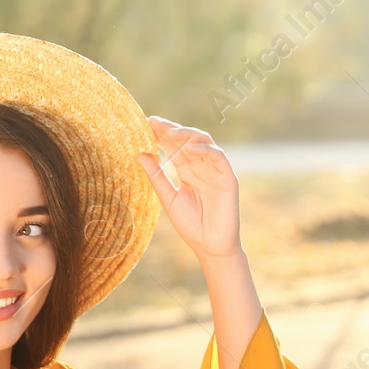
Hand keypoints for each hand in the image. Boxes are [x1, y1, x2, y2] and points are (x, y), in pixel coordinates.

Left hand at [137, 116, 242, 259]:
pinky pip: (219, 158)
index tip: (145, 124)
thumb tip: (139, 154)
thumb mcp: (168, 198)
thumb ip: (156, 176)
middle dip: (171, 130)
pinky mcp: (228, 178)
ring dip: (187, 135)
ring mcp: (216, 171)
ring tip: (170, 132)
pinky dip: (206, 150)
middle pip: (187, 140)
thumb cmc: (191, 224)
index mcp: (188, 170)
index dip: (161, 134)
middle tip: (154, 122)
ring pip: (204, 143)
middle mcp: (202, 166)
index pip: (174, 146)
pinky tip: (191, 149)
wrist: (210, 246)